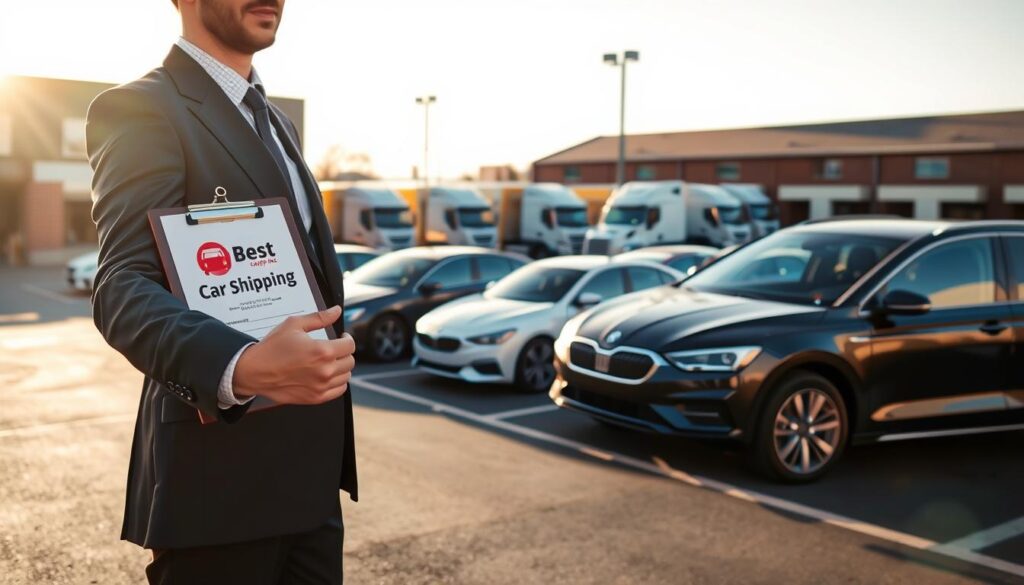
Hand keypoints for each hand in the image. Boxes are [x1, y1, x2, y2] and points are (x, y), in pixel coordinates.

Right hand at [233, 306, 355, 404]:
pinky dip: (338, 382)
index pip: (350, 345)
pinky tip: (329, 374)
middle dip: (344, 351)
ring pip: (346, 376)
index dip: (347, 338)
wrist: (254, 371)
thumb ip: (319, 318)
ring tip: (330, 360)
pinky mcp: (316, 398)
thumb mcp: (294, 325)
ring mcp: (321, 386)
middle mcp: (325, 370)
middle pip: (350, 361)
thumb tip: (336, 311)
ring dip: (342, 367)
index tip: (341, 336)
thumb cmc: (272, 348)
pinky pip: (339, 390)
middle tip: (335, 348)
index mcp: (322, 351)